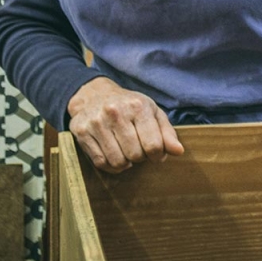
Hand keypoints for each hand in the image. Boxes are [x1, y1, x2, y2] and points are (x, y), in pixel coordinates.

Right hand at [67, 76, 183, 172]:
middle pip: (135, 155)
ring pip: (117, 161)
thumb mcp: (152, 112)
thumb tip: (178, 151)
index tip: (156, 153)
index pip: (153, 145)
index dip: (157, 155)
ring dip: (125, 163)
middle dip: (140, 158)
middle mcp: (116, 113)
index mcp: (138, 106)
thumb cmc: (129, 106)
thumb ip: (167, 133)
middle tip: (139, 150)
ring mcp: (97, 123)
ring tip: (126, 152)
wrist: (94, 95)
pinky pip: (100, 162)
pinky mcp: (82, 133)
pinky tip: (114, 154)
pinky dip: (110, 165)